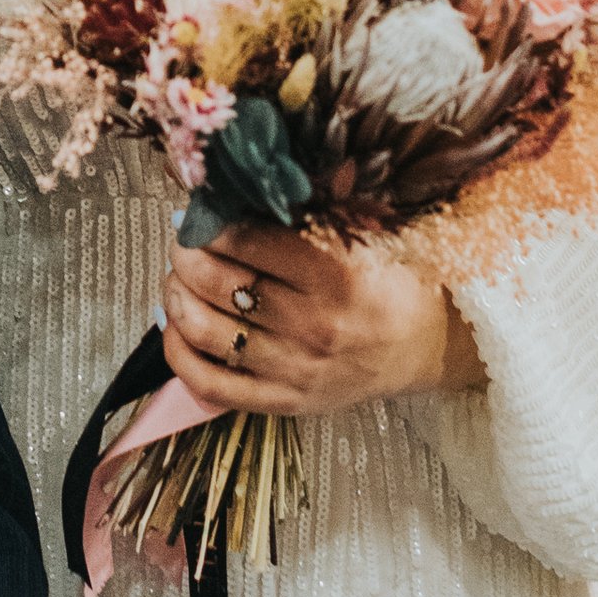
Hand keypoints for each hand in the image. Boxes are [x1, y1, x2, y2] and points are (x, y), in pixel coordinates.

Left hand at [163, 219, 480, 418]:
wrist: (422, 346)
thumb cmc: (384, 279)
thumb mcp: (357, 236)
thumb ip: (302, 214)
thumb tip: (232, 193)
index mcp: (336, 275)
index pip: (249, 241)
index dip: (210, 223)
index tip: (199, 213)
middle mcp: (314, 324)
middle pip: (218, 283)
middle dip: (186, 255)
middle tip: (184, 243)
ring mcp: (296, 369)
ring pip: (205, 330)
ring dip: (175, 297)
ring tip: (177, 280)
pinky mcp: (283, 403)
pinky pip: (210, 382)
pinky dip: (178, 352)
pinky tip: (175, 327)